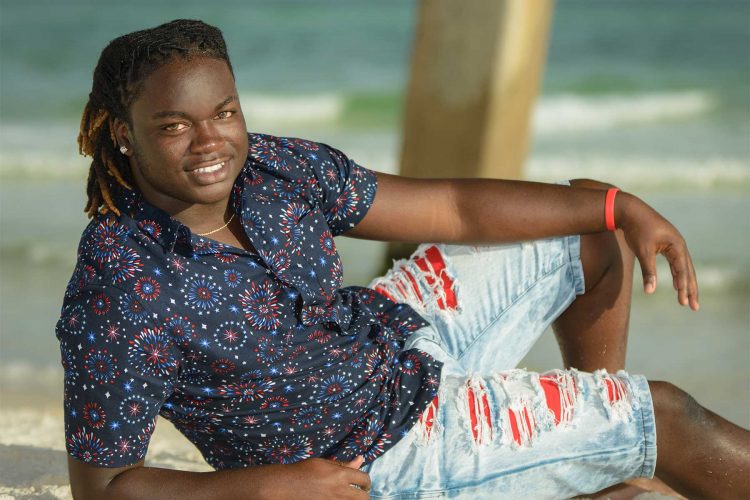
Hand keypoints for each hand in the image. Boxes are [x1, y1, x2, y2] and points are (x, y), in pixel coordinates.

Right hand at [252, 456, 369, 498]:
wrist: (286, 486)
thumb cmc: (304, 471)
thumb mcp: (324, 464)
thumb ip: (344, 465)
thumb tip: (361, 459)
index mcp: (340, 475)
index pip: (364, 479)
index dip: (366, 481)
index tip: (363, 484)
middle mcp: (340, 490)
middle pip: (364, 497)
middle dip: (364, 495)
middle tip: (359, 493)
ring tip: (348, 497)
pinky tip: (337, 499)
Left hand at [617, 193, 698, 310]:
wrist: (630, 211)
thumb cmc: (637, 230)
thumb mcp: (643, 251)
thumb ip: (649, 272)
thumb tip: (650, 291)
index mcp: (676, 245)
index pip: (682, 271)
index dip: (683, 287)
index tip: (683, 303)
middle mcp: (679, 244)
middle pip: (688, 271)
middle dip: (691, 289)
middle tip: (694, 307)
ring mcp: (675, 244)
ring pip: (684, 268)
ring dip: (686, 283)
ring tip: (688, 300)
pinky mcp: (668, 244)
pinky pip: (676, 262)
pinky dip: (678, 274)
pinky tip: (678, 284)